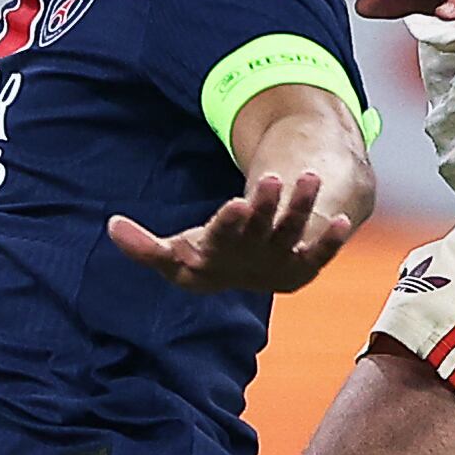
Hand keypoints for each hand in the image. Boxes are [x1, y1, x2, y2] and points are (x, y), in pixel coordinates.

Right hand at [106, 168, 359, 291]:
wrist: (247, 276)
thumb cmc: (206, 257)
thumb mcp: (175, 254)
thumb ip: (144, 246)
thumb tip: (111, 227)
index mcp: (216, 258)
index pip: (219, 240)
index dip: (228, 225)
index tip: (233, 205)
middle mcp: (249, 260)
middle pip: (257, 232)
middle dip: (265, 207)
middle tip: (270, 179)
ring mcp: (278, 263)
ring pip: (291, 233)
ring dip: (301, 208)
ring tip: (309, 177)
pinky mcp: (304, 265)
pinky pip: (320, 254)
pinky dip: (331, 241)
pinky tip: (343, 221)